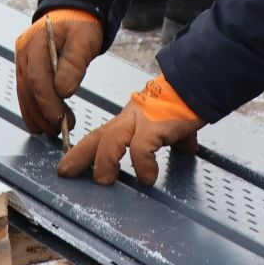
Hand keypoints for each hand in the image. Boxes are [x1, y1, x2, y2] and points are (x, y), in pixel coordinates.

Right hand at [13, 9, 102, 137]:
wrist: (75, 14)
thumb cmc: (81, 25)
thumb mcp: (84, 40)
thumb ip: (74, 64)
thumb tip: (64, 91)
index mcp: (35, 42)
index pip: (38, 78)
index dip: (48, 102)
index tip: (61, 119)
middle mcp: (24, 53)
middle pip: (28, 89)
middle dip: (43, 113)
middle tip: (60, 129)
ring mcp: (23, 61)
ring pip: (24, 94)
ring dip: (36, 115)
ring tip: (53, 130)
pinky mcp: (27, 69)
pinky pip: (27, 92)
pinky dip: (33, 109)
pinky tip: (42, 122)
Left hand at [58, 75, 203, 185]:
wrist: (195, 84)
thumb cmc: (183, 102)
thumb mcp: (170, 124)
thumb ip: (171, 138)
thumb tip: (184, 149)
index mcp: (129, 120)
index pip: (99, 135)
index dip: (82, 152)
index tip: (69, 166)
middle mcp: (129, 119)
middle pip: (97, 136)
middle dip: (79, 156)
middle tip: (68, 172)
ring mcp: (141, 121)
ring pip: (111, 140)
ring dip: (104, 161)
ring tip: (105, 180)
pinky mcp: (155, 125)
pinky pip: (142, 148)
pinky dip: (143, 165)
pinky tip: (148, 177)